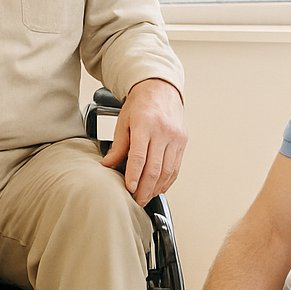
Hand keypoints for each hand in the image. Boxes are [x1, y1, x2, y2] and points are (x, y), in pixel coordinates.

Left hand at [101, 78, 185, 205]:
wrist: (161, 89)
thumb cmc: (141, 104)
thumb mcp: (123, 121)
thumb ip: (118, 146)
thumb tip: (108, 165)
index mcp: (145, 125)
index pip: (140, 156)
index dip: (134, 176)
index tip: (129, 189)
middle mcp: (163, 132)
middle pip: (155, 168)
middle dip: (145, 188)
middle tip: (137, 200)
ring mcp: (175, 138)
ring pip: (167, 170)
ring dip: (156, 188)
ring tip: (146, 197)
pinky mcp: (182, 142)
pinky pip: (176, 167)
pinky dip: (167, 180)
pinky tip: (159, 187)